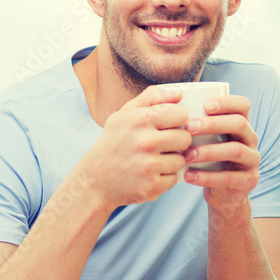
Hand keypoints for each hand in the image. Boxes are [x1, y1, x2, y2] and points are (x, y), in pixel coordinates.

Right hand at [75, 85, 190, 207]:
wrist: (93, 182)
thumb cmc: (113, 143)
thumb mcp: (124, 115)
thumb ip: (151, 97)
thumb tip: (178, 94)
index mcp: (140, 119)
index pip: (181, 114)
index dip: (177, 120)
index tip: (167, 125)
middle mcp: (145, 141)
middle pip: (185, 138)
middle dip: (176, 142)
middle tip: (160, 145)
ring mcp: (148, 166)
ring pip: (181, 159)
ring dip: (170, 161)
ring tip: (152, 160)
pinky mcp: (152, 186)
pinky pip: (174, 178)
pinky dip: (164, 177)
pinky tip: (149, 175)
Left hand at [181, 94, 259, 212]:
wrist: (222, 194)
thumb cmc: (207, 160)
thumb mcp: (205, 141)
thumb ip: (194, 123)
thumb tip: (170, 103)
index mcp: (241, 124)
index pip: (243, 105)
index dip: (227, 102)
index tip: (205, 105)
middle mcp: (251, 139)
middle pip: (239, 124)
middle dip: (214, 124)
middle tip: (189, 128)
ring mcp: (252, 160)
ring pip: (236, 150)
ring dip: (209, 151)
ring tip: (187, 156)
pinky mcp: (248, 181)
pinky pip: (229, 177)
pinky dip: (207, 177)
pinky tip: (189, 176)